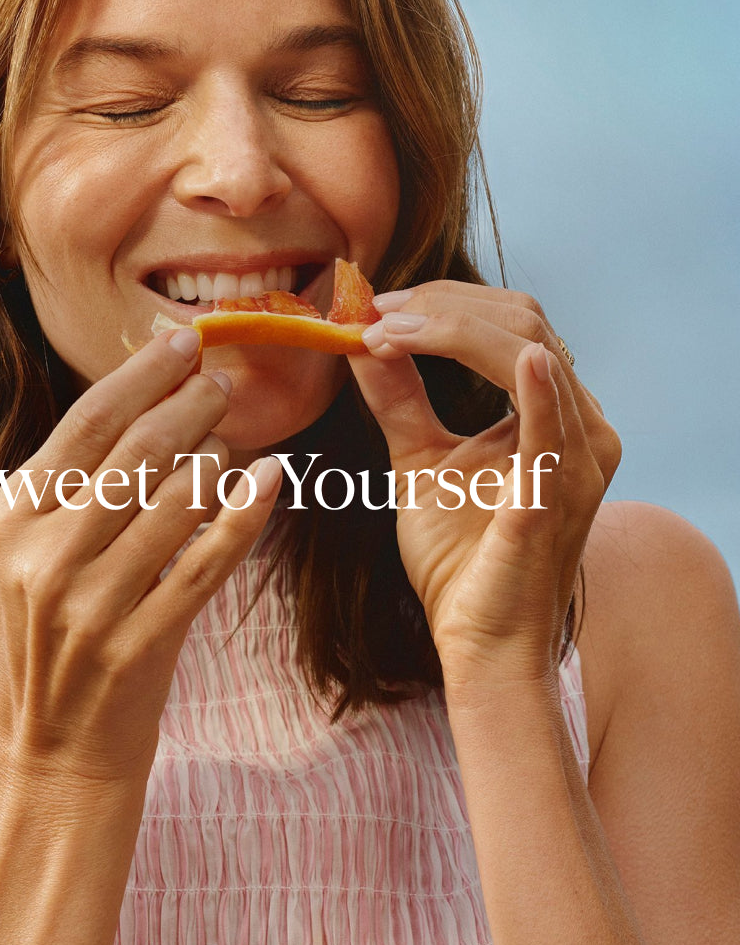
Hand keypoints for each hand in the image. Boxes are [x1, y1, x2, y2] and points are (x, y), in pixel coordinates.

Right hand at [0, 329, 280, 787]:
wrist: (52, 752)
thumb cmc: (48, 640)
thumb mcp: (27, 556)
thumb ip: (68, 487)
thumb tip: (143, 401)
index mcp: (9, 521)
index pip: (86, 424)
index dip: (143, 375)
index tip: (183, 343)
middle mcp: (42, 557)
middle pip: (134, 452)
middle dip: (189, 403)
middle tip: (224, 379)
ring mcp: (91, 605)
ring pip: (176, 500)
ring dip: (218, 455)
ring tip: (235, 433)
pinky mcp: (140, 645)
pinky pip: (206, 563)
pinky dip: (244, 515)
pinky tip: (271, 480)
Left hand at [349, 281, 620, 680]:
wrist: (478, 641)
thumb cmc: (459, 558)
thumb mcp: (419, 460)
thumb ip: (397, 399)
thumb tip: (360, 338)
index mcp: (556, 413)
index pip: (510, 323)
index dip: (443, 303)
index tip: (374, 306)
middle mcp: (583, 426)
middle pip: (523, 322)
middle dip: (442, 306)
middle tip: (373, 313)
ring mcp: (578, 460)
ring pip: (532, 352)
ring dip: (454, 331)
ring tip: (386, 332)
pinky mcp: (557, 498)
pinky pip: (553, 431)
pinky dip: (537, 389)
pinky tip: (519, 359)